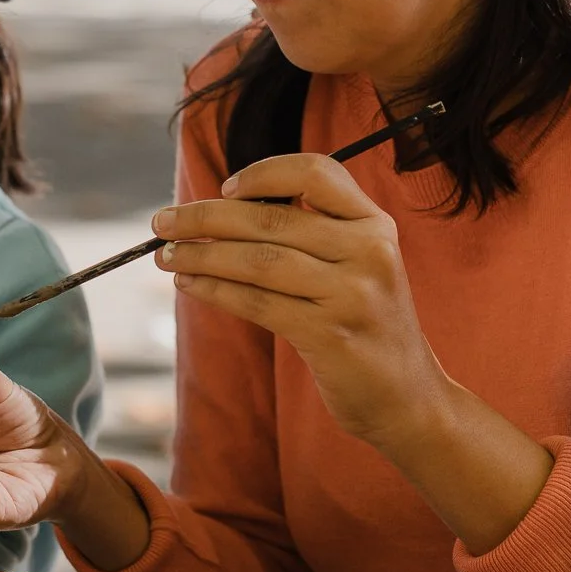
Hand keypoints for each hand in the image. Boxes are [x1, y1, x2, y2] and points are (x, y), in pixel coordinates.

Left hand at [152, 154, 446, 450]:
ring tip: (165, 257)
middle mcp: (369, 251)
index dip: (264, 174)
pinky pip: (258, 303)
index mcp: (375, 225)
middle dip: (205, 217)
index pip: (317, 173)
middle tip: (162, 222)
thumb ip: (313, 235)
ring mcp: (353, 294)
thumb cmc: (366, 327)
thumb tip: (223, 212)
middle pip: (273, 218)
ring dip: (202, 255)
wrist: (408, 398)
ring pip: (259, 260)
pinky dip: (215, 291)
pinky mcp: (331, 335)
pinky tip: (190, 285)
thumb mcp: (359, 267)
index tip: (225, 188)